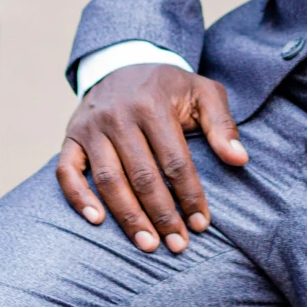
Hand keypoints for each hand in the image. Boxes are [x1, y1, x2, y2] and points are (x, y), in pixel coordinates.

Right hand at [58, 65, 246, 254]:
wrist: (122, 61)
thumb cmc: (168, 87)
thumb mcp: (202, 92)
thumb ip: (222, 124)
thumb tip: (239, 159)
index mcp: (153, 104)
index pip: (174, 161)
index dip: (189, 195)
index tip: (201, 224)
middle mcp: (118, 115)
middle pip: (142, 176)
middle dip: (162, 215)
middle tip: (178, 245)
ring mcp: (91, 127)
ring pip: (108, 179)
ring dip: (128, 217)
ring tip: (148, 245)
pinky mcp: (71, 137)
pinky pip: (67, 171)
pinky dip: (78, 198)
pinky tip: (97, 221)